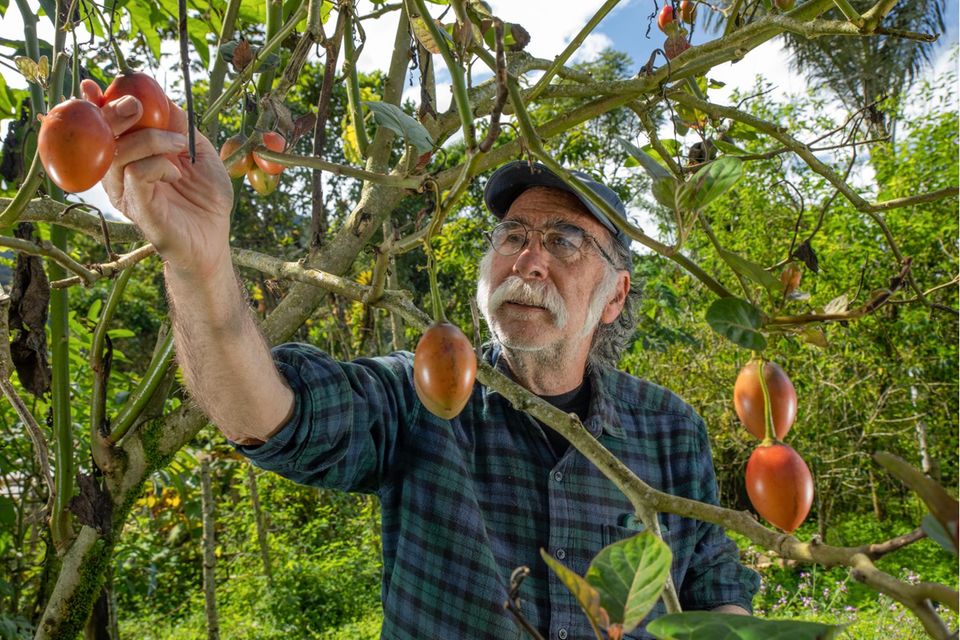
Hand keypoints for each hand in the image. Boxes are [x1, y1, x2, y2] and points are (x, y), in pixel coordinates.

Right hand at [81, 79, 234, 280]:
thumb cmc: (205, 196)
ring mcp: (126, 190)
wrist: (215, 236)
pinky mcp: (137, 207)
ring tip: (179, 146)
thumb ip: (177, 122)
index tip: (94, 85)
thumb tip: (156, 92)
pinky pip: (135, 174)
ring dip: (151, 140)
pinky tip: (176, 173)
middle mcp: (120, 172)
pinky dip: (157, 164)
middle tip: (136, 105)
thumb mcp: (197, 149)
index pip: (104, 126)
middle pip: (101, 136)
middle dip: (115, 112)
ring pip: (118, 152)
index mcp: (131, 155)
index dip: (96, 104)